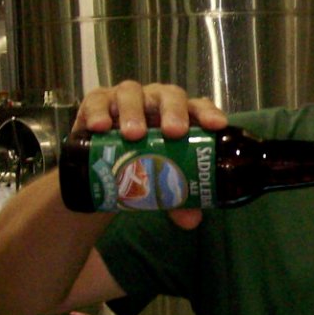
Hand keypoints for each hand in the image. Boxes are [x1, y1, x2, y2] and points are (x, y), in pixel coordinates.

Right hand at [71, 80, 227, 227]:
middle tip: (174, 132)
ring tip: (134, 135)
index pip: (198, 108)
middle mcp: (155, 102)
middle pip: (168, 96)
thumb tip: (191, 221)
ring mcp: (126, 99)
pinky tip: (100, 127)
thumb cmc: (142, 164)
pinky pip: (97, 101)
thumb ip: (176, 199)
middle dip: (173, 112)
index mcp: (179, 116)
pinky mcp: (97, 102)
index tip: (216, 126)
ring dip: (134, 112)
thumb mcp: (160, 181)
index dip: (208, 114)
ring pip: (132, 94)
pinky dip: (99, 112)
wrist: (102, 165)